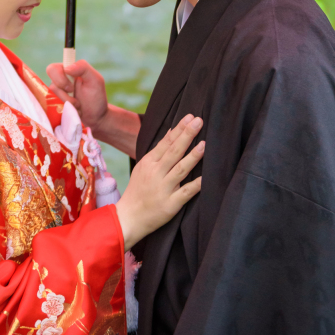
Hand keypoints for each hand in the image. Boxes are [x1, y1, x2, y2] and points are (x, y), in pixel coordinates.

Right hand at [46, 58, 107, 131]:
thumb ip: (83, 67)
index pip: (52, 69)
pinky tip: (73, 112)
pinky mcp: (54, 108)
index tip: (72, 87)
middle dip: (63, 93)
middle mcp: (58, 83)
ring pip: (52, 98)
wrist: (96, 118)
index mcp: (67, 72)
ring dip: (67, 104)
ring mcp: (55, 96)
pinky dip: (64, 111)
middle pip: (50, 84)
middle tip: (75, 97)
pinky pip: (52, 109)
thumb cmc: (96, 97)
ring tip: (78, 106)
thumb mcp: (95, 79)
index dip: (59, 78)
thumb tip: (66, 68)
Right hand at [115, 114, 203, 250]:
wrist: (128, 217)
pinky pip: (185, 193)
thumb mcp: (143, 167)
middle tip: (199, 121)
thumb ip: (158, 151)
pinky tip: (205, 177)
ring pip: (180, 170)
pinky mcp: (170, 204)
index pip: (166, 142)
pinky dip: (195, 185)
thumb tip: (172, 131)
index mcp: (149, 163)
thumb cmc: (138, 190)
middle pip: (173, 152)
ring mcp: (163, 189)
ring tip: (204, 144)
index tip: (190, 117)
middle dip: (187, 135)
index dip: (179, 129)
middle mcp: (156, 173)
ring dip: (192, 157)